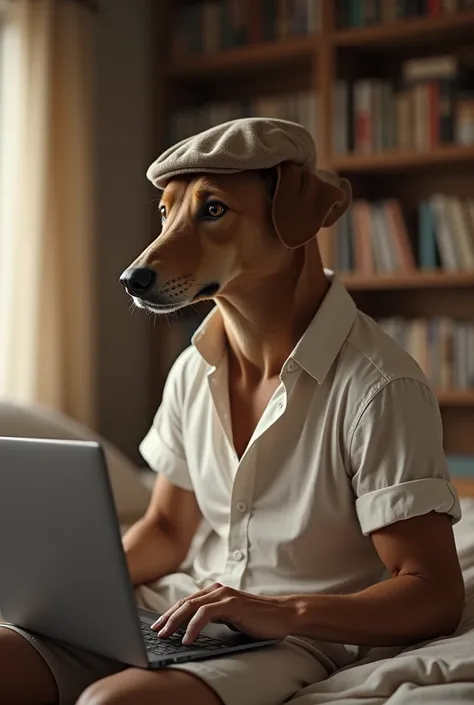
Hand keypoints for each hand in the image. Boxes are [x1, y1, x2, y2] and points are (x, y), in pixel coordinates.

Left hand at [151, 582, 299, 644]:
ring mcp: (225, 595)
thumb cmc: (259, 620)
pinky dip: (193, 626)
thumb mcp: (231, 619)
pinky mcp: (232, 604)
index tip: (158, 626)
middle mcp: (218, 590)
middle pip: (185, 603)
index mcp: (216, 593)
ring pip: (191, 606)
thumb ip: (215, 618)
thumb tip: (193, 630)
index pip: (187, 602)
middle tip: (154, 632)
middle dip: (167, 618)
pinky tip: (187, 639)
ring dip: (175, 621)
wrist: (284, 615)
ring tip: (165, 636)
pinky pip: (206, 613)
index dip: (170, 614)